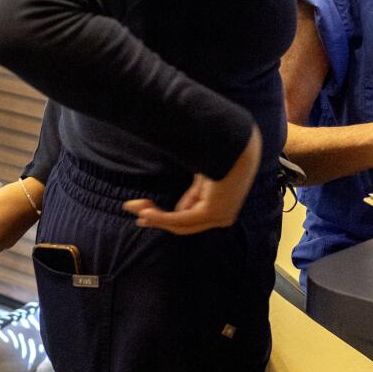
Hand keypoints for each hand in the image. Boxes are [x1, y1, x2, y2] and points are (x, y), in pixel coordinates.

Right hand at [125, 126, 261, 235]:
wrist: (240, 146)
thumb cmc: (223, 157)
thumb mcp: (204, 179)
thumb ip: (193, 195)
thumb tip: (178, 208)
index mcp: (221, 210)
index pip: (189, 219)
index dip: (164, 218)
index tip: (143, 212)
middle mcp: (222, 218)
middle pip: (182, 225)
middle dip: (155, 218)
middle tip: (132, 208)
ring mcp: (219, 217)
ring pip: (179, 224)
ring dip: (154, 216)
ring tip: (134, 205)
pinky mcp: (213, 213)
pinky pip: (181, 219)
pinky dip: (162, 217)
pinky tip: (146, 212)